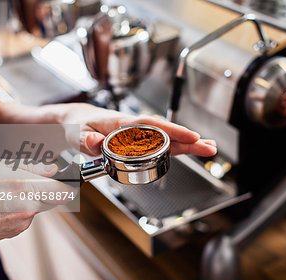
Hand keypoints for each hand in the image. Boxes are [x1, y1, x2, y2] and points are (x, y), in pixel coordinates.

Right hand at [0, 161, 72, 247]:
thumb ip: (29, 167)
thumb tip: (52, 168)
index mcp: (25, 188)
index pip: (66, 190)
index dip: (70, 182)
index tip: (67, 176)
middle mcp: (27, 209)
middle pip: (54, 198)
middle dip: (49, 187)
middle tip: (31, 178)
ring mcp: (20, 224)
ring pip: (38, 207)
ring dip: (31, 197)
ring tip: (5, 190)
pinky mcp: (12, 233)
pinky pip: (25, 217)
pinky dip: (19, 208)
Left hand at [61, 103, 216, 156]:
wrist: (77, 122)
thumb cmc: (79, 125)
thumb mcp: (77, 133)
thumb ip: (86, 139)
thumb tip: (96, 143)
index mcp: (120, 122)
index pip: (150, 125)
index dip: (171, 131)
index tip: (190, 136)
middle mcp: (133, 126)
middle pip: (165, 132)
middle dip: (188, 139)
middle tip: (209, 146)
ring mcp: (137, 133)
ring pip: (165, 137)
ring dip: (187, 143)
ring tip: (207, 149)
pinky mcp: (137, 140)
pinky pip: (159, 143)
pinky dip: (175, 147)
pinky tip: (189, 151)